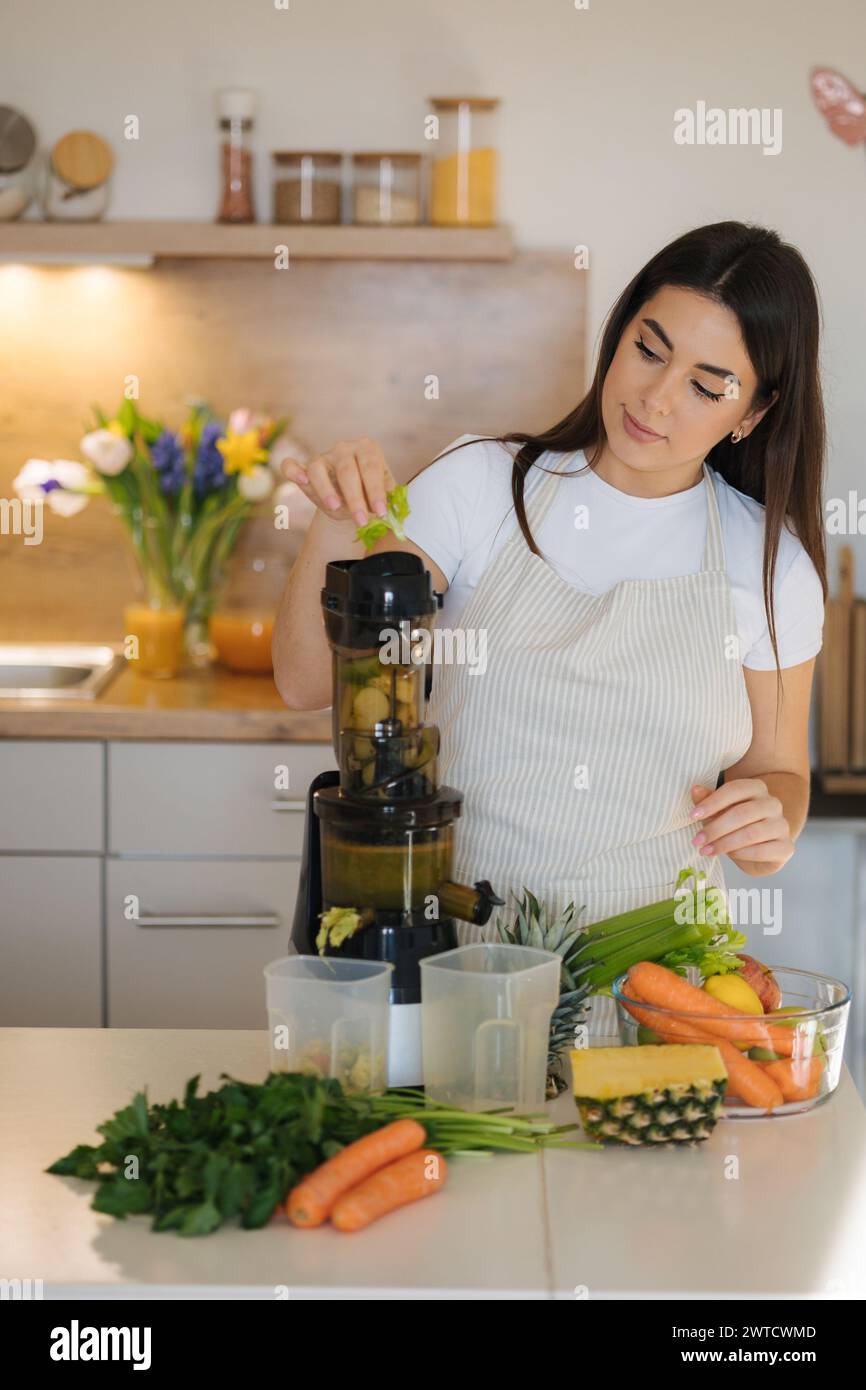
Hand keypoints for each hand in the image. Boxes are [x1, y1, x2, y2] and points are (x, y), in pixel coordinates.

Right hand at [280, 437, 394, 527]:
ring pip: (318, 469)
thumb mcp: (380, 496)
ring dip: (326, 490)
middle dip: (355, 498)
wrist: (351, 500)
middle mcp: (344, 448)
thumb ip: (384, 498)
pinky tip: (300, 480)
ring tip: (334, 507)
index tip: (380, 512)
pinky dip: (293, 471)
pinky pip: (292, 466)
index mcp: (367, 449)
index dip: (376, 491)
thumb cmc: (369, 494)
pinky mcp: (304, 468)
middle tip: (361, 520)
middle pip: (347, 471)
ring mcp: (322, 457)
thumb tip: (389, 509)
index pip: (371, 468)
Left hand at [689, 778, 793, 873]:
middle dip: (716, 828)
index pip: (735, 789)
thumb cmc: (736, 825)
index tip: (693, 816)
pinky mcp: (786, 847)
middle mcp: (773, 804)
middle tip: (697, 840)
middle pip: (742, 813)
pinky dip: (741, 854)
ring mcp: (782, 825)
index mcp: (757, 788)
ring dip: (725, 843)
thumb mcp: (719, 811)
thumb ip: (708, 800)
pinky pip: (761, 850)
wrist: (760, 848)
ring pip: (751, 833)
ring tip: (707, 850)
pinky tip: (729, 856)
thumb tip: (695, 789)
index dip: (713, 802)